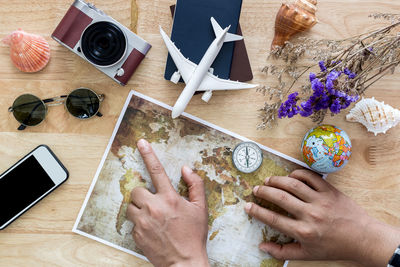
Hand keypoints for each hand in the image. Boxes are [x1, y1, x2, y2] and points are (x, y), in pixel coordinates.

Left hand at [126, 139, 209, 266]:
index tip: (141, 143)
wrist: (184, 262)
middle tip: (154, 204)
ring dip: (139, 208)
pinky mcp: (137, 234)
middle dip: (144, 195)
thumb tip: (185, 169)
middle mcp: (154, 207)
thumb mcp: (201, 208)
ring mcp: (143, 222)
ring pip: (131, 206)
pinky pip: (132, 222)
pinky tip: (152, 229)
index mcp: (170, 198)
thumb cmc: (193, 235)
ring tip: (152, 217)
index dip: (149, 154)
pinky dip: (139, 223)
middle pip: (137, 190)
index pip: (157, 171)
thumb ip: (195, 185)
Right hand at [244, 169, 399, 266]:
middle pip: (280, 198)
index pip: (273, 219)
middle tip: (256, 190)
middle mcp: (310, 215)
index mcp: (303, 232)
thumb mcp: (307, 254)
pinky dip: (298, 174)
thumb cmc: (333, 247)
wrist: (361, 238)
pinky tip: (290, 176)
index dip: (257, 211)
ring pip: (293, 185)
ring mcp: (321, 201)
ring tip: (269, 181)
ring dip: (277, 180)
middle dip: (264, 192)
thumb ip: (283, 251)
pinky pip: (311, 177)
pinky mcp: (330, 191)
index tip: (247, 206)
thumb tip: (262, 247)